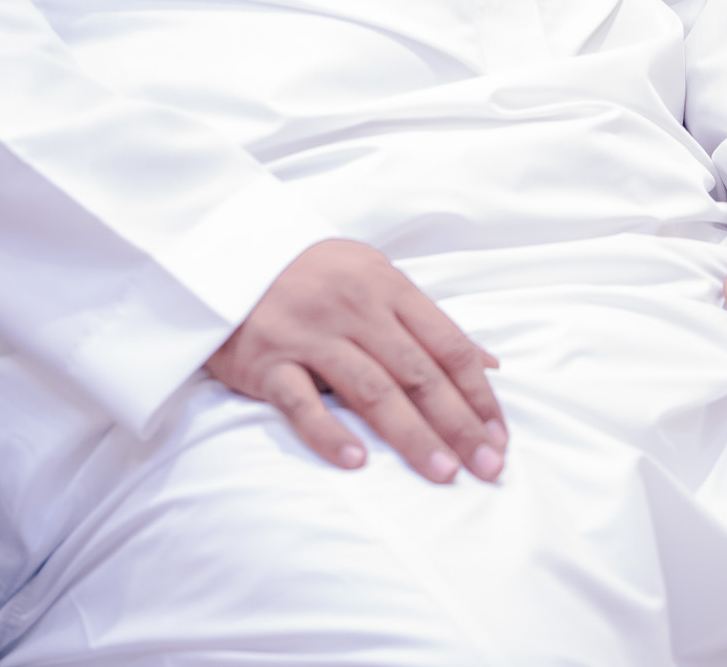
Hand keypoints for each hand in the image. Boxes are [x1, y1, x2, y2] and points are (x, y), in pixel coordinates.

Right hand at [206, 239, 506, 483]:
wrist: (227, 255)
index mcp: (385, 285)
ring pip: (371, 389)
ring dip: (411, 435)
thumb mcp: (374, 280)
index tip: (499, 437)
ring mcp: (309, 333)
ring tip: (442, 473)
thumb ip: (427, 323)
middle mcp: (353, 307)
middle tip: (487, 468)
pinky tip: (357, 462)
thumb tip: (488, 364)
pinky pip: (301, 401)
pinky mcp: (268, 360)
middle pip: (417, 372)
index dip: (477, 394)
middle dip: (458, 424)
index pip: (445, 345)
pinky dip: (329, 433)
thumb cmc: (314, 275)